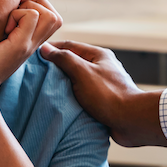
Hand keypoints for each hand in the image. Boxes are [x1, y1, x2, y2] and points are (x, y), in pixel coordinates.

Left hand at [0, 0, 62, 101]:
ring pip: (51, 15)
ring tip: (10, 23)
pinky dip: (17, 14)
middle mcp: (34, 45)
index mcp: (30, 43)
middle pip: (56, 16)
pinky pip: (32, 15)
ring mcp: (29, 45)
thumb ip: (7, 28)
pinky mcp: (20, 45)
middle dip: (36, 5)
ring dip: (28, 9)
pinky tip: (4, 30)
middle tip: (13, 16)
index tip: (14, 15)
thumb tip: (10, 5)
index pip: (52, 19)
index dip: (36, 8)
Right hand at [39, 40, 166, 146]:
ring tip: (46, 89)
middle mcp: (101, 68)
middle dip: (56, 67)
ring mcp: (103, 84)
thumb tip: (45, 48)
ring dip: (63, 84)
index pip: (69, 45)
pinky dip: (71, 98)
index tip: (35, 55)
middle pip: (73, 63)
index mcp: (99, 55)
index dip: (52, 48)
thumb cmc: (108, 94)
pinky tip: (61, 103)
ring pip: (77, 81)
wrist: (130, 121)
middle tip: (37, 73)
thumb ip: (64, 58)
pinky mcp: (103, 101)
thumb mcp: (82, 72)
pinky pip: (82, 96)